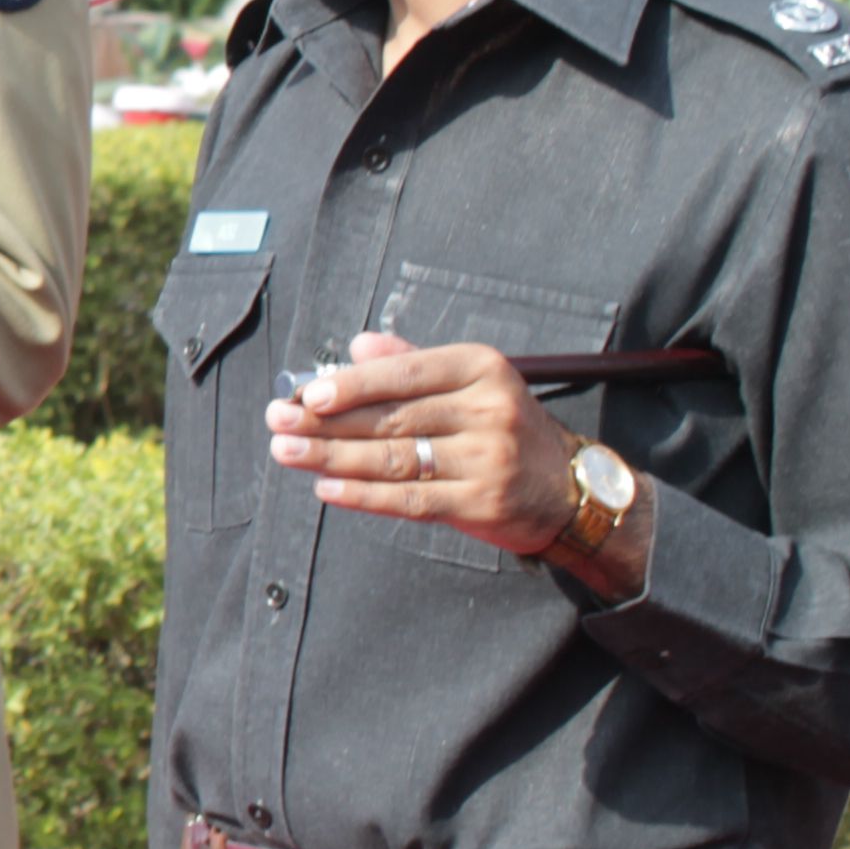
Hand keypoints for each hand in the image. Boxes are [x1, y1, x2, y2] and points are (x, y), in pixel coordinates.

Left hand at [266, 332, 634, 587]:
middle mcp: (489, 411)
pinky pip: (409, 499)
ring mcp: (488, 460)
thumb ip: (413, 362)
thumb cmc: (504, 427)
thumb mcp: (473, 382)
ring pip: (394, 459)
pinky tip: (327, 489)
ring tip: (287, 453)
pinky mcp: (482, 503)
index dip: (350, 385)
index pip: (404, 374)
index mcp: (481, 369)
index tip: (306, 394)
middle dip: (326, 423)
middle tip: (278, 422)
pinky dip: (363, 496)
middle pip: (391, 419)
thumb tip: (357, 345)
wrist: (570, 488)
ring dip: (332, 458)